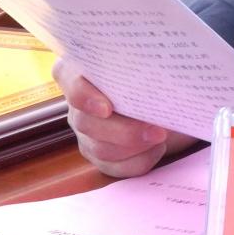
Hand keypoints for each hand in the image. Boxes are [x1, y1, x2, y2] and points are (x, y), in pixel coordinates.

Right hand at [53, 57, 193, 177]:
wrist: (167, 104)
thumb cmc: (157, 77)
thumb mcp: (153, 67)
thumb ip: (147, 67)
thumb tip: (165, 76)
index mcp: (82, 72)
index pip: (66, 76)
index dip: (82, 95)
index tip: (107, 108)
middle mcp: (79, 105)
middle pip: (86, 122)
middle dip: (125, 131)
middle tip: (158, 130)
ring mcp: (86, 134)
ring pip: (101, 149)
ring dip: (134, 147)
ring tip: (162, 137)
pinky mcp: (99, 157)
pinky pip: (114, 167)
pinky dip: (139, 160)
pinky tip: (158, 149)